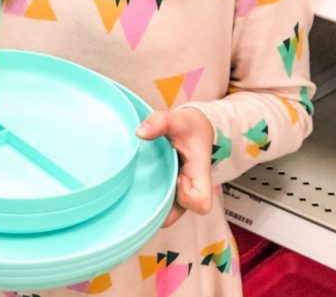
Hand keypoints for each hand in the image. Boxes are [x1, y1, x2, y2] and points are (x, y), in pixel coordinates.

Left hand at [136, 108, 213, 226]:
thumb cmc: (188, 128)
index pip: (201, 203)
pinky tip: (134, 183)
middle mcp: (189, 190)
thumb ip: (160, 122)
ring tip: (138, 181)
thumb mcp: (177, 120)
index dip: (186, 195)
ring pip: (162, 214)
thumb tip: (140, 133)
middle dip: (158, 204)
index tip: (177, 176)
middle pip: (174, 216)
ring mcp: (176, 194)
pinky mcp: (166, 192)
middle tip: (149, 180)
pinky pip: (155, 207)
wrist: (193, 130)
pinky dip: (145, 199)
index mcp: (199, 176)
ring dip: (149, 203)